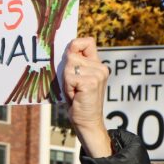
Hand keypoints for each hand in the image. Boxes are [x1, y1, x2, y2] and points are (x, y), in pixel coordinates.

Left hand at [61, 37, 112, 157]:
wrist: (87, 121)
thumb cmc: (78, 100)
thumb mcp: (76, 78)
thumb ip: (75, 64)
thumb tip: (63, 51)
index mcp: (98, 64)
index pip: (87, 42)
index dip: (75, 46)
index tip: (70, 58)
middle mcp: (100, 67)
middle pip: (71, 55)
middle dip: (66, 71)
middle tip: (73, 86)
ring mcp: (97, 74)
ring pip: (68, 66)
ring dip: (66, 81)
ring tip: (74, 92)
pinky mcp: (91, 82)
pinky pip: (69, 77)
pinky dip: (68, 88)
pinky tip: (75, 96)